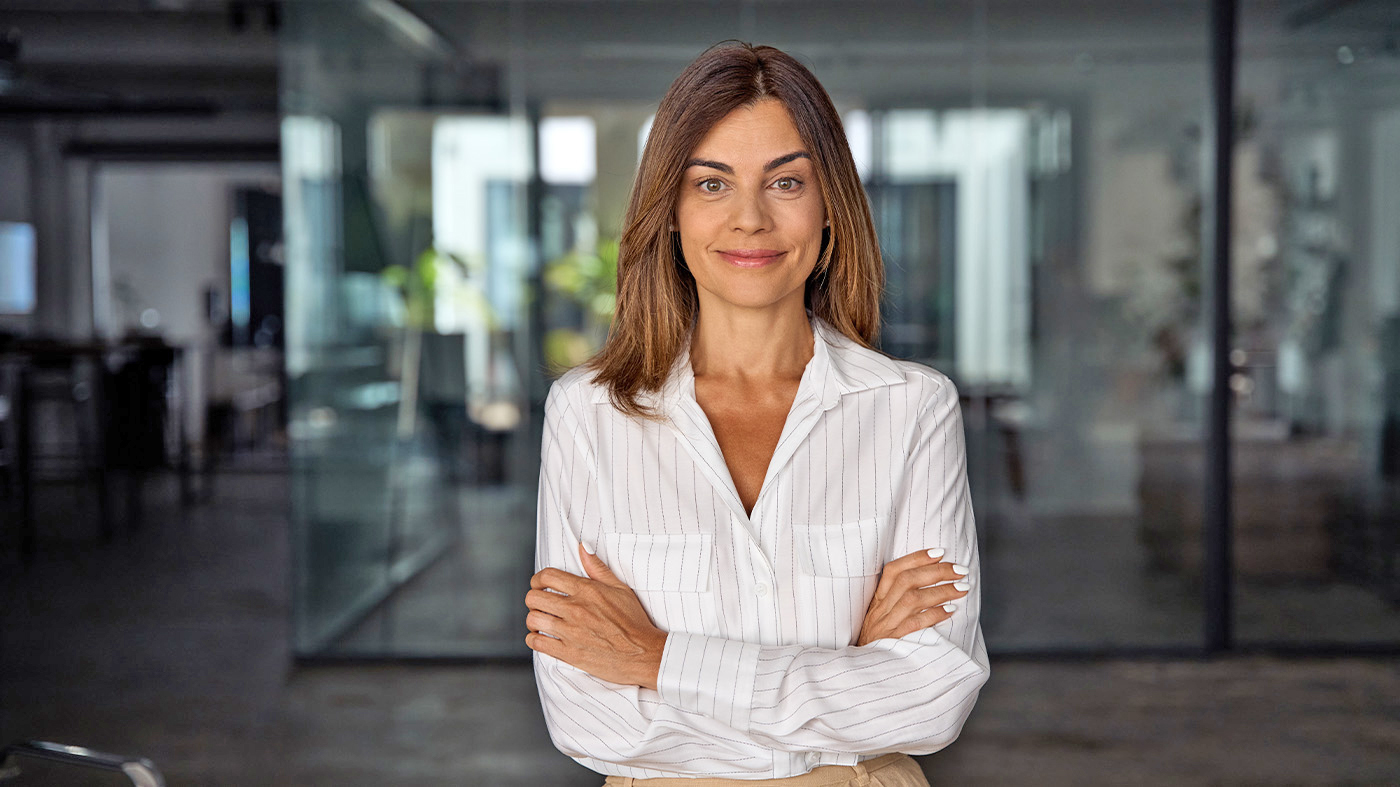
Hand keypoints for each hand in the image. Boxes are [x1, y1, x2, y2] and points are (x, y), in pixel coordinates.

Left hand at [525, 543, 667, 689]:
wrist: (643, 653)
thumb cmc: (634, 621)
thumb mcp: (620, 588)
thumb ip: (597, 568)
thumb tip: (582, 547)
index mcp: (586, 591)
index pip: (547, 576)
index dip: (537, 579)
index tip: (539, 585)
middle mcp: (575, 609)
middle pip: (534, 597)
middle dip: (534, 599)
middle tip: (541, 604)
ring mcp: (570, 632)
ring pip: (533, 619)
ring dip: (533, 619)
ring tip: (541, 621)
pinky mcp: (569, 653)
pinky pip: (537, 643)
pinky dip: (534, 639)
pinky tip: (542, 637)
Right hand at [857, 548, 969, 645]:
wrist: (860, 671)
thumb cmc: (877, 642)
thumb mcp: (881, 618)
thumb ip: (897, 601)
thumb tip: (931, 584)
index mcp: (877, 600)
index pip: (893, 570)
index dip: (916, 558)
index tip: (939, 552)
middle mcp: (880, 610)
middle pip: (907, 581)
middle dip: (937, 572)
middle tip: (961, 571)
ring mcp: (885, 626)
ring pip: (912, 600)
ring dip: (941, 591)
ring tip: (962, 588)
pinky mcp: (893, 641)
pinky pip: (914, 624)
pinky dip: (934, 615)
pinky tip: (951, 610)